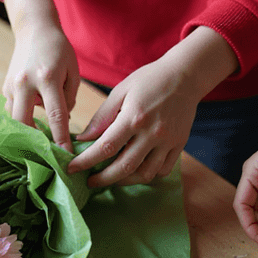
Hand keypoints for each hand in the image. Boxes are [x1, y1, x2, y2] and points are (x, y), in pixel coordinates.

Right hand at [3, 22, 79, 151]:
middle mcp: (25, 83)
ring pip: (16, 118)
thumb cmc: (59, 50)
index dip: (61, 138)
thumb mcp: (72, 72)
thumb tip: (61, 120)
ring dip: (28, 126)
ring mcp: (11, 85)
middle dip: (34, 140)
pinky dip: (23, 114)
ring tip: (41, 130)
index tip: (66, 156)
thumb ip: (68, 98)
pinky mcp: (5, 86)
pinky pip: (14, 109)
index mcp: (47, 78)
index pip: (56, 115)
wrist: (34, 29)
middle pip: (24, 122)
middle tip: (47, 150)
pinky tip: (32, 112)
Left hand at [67, 58, 194, 187]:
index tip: (72, 168)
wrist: (185, 75)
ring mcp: (168, 141)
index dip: (86, 161)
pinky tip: (136, 170)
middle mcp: (152, 133)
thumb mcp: (121, 91)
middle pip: (124, 167)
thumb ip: (102, 117)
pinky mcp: (179, 145)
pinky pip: (163, 170)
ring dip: (125, 181)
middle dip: (103, 179)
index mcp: (134, 118)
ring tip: (112, 178)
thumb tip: (83, 139)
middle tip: (90, 181)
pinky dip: (147, 175)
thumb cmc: (149, 80)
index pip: (105, 148)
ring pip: (145, 174)